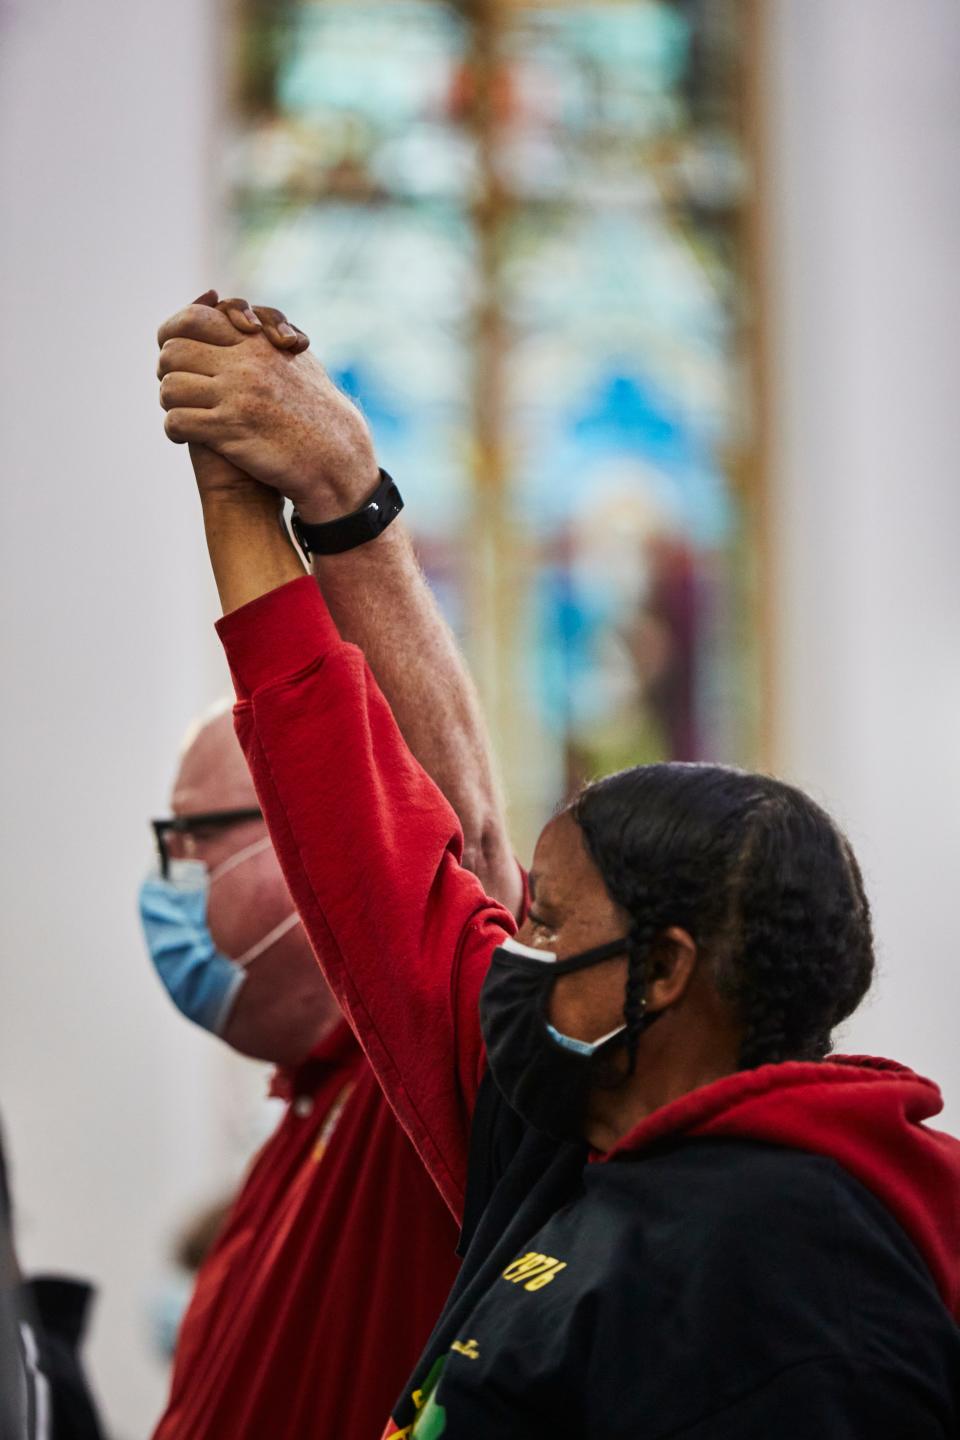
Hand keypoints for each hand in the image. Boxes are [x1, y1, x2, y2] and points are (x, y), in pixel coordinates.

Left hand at [179, 291, 307, 502]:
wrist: (336, 456)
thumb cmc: (318, 411)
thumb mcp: (297, 361)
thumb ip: (269, 334)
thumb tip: (243, 315)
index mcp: (256, 342)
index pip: (193, 319)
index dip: (174, 333)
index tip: (175, 350)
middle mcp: (243, 363)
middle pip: (173, 352)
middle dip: (168, 370)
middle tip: (179, 385)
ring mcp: (235, 396)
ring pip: (169, 387)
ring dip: (171, 402)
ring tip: (183, 411)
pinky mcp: (229, 430)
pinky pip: (176, 422)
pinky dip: (175, 430)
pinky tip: (187, 435)